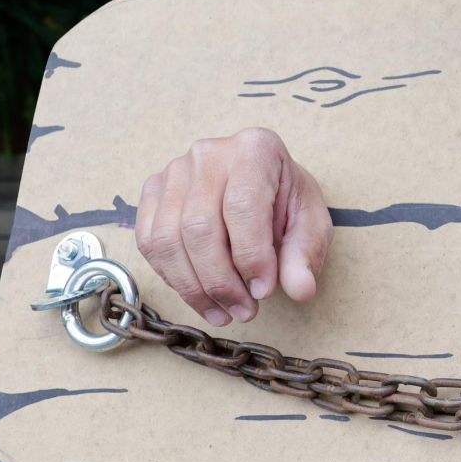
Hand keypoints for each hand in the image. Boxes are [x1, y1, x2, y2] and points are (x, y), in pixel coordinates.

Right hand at [134, 127, 331, 326]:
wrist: (263, 186)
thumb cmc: (287, 203)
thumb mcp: (311, 225)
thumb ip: (305, 256)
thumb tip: (300, 290)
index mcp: (256, 149)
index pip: (242, 206)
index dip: (251, 257)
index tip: (263, 291)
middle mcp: (209, 153)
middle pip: (198, 227)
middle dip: (220, 281)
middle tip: (244, 310)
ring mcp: (175, 171)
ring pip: (167, 240)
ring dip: (194, 288)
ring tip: (224, 311)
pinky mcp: (154, 191)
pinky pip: (149, 243)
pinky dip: (172, 278)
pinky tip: (200, 295)